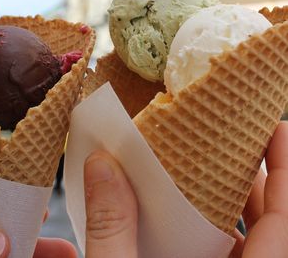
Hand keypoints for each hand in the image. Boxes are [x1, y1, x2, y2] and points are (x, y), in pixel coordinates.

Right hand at [83, 121, 287, 257]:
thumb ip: (111, 229)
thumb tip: (101, 166)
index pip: (284, 219)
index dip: (285, 169)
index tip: (276, 127)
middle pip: (264, 220)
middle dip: (244, 175)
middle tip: (222, 141)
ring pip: (238, 235)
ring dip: (219, 199)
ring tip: (195, 166)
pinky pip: (213, 250)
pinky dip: (199, 226)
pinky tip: (172, 212)